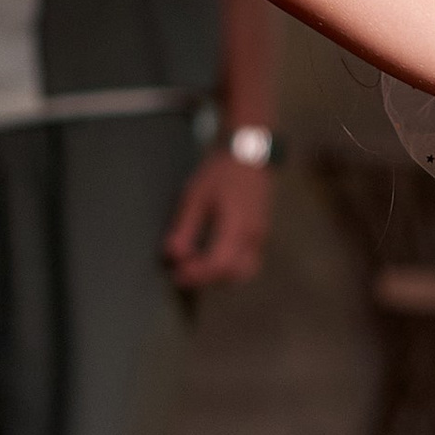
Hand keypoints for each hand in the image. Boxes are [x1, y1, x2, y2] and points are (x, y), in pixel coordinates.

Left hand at [164, 148, 272, 287]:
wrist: (248, 156)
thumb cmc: (221, 173)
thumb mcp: (195, 196)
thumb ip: (185, 228)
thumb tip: (173, 255)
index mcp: (237, 225)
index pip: (219, 263)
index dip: (197, 274)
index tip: (177, 274)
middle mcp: (253, 236)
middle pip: (233, 274)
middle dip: (207, 278)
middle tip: (184, 271)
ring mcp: (260, 237)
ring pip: (243, 272)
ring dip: (220, 276)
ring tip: (196, 265)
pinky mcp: (260, 236)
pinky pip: (247, 262)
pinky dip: (229, 267)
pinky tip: (211, 257)